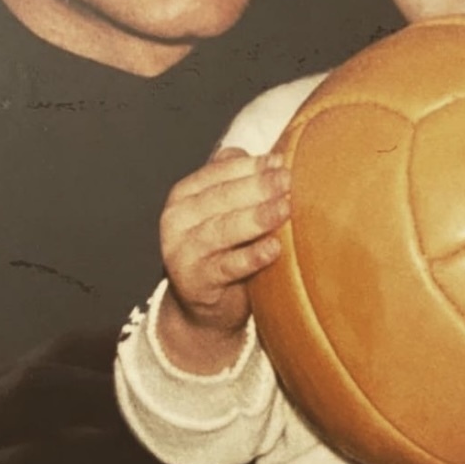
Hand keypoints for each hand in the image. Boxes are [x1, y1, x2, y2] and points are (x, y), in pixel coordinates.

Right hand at [157, 147, 289, 372]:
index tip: (281, 161)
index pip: (217, 172)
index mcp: (184, 195)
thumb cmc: (223, 249)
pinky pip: (226, 267)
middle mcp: (176, 220)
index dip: (250, 165)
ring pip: (221, 230)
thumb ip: (239, 182)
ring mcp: (182, 252)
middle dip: (257, 187)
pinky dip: (251, 257)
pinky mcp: (195, 283)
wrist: (204, 306)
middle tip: (288, 180)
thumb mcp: (225, 211)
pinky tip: (275, 248)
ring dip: (256, 218)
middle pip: (220, 198)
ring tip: (285, 209)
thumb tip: (273, 157)